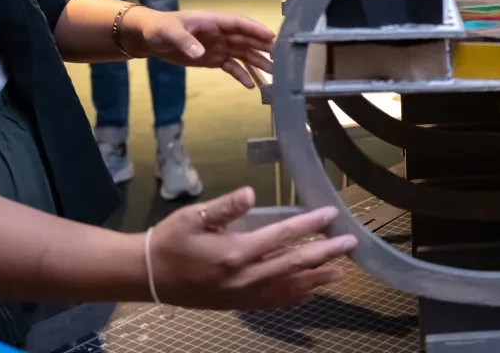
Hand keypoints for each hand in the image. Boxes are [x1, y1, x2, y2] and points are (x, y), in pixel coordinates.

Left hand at [124, 8, 275, 87]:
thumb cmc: (160, 29)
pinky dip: (241, 75)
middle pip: (246, 40)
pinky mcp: (213, 58)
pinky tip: (251, 86)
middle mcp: (220, 33)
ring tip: (273, 74)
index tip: (272, 38)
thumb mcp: (170, 33)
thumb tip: (200, 53)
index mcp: (213, 21)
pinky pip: (231, 66)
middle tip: (280, 59)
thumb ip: (185, 42)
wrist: (150, 39)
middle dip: (263, 48)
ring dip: (257, 62)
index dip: (256, 30)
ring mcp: (218, 46)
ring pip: (243, 53)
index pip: (239, 23)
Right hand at [145, 187, 355, 308]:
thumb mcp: (194, 216)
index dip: (309, 225)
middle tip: (350, 244)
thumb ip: (225, 206)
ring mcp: (243, 295)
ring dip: (317, 279)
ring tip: (341, 271)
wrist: (149, 275)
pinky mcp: (238, 304)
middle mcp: (244, 277)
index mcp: (234, 252)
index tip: (331, 215)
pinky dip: (296, 297)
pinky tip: (310, 292)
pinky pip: (274, 303)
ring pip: (288, 288)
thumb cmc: (171, 240)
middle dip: (325, 253)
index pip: (281, 236)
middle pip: (293, 264)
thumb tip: (250, 193)